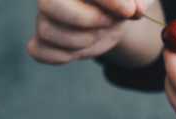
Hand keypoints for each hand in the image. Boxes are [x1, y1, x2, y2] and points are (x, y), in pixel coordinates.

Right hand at [28, 0, 153, 64]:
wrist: (116, 17)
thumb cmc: (125, 2)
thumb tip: (136, 10)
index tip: (129, 11)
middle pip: (49, 4)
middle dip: (86, 19)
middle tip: (109, 23)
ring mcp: (44, 16)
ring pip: (47, 31)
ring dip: (82, 40)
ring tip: (99, 34)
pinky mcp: (43, 39)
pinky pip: (39, 51)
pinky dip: (62, 56)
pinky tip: (82, 48)